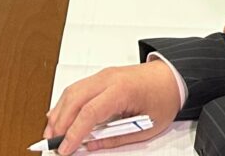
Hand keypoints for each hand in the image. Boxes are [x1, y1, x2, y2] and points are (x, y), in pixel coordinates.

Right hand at [45, 62, 180, 154]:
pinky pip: (78, 88)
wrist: (172, 77)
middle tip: (52, 143)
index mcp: (121, 90)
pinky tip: (59, 115)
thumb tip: (91, 146)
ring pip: (72, 91)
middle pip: (75, 99)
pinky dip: (66, 103)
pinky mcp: (101, 77)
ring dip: (59, 113)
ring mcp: (103, 75)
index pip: (89, 112)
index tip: (64, 149)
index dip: (73, 132)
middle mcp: (108, 79)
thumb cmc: (163, 98)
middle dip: (60, 123)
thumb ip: (116, 138)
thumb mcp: (146, 127)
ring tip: (52, 133)